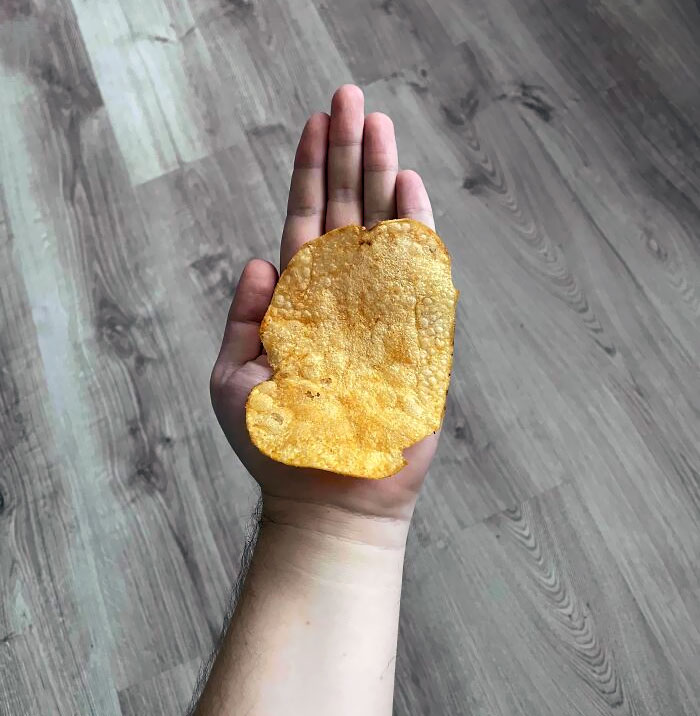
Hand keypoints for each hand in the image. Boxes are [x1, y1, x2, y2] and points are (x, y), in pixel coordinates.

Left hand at [210, 85, 438, 535]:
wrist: (327, 497)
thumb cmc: (278, 445)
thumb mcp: (236, 380)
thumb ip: (245, 319)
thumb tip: (258, 261)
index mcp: (301, 301)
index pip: (306, 222)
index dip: (309, 173)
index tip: (314, 123)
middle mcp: (342, 296)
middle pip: (346, 211)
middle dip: (348, 154)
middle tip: (350, 98)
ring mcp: (380, 312)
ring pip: (381, 230)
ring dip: (381, 176)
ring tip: (380, 125)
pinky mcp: (415, 336)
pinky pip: (416, 276)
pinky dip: (413, 232)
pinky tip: (408, 190)